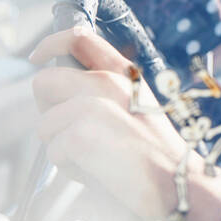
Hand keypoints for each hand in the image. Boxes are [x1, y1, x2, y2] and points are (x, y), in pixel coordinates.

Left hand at [28, 27, 220, 220]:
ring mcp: (94, 106)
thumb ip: (104, 94)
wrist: (182, 183)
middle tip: (76, 133)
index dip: (51, 43)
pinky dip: (70, 168)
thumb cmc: (156, 155)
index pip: (80, 37)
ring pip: (45, 123)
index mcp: (126, 75)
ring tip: (96, 157)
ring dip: (61, 145)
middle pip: (45, 81)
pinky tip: (99, 171)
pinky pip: (53, 152)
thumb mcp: (136, 110)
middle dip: (50, 111)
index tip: (39, 57)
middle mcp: (110, 83)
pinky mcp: (81, 134)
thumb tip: (62, 98)